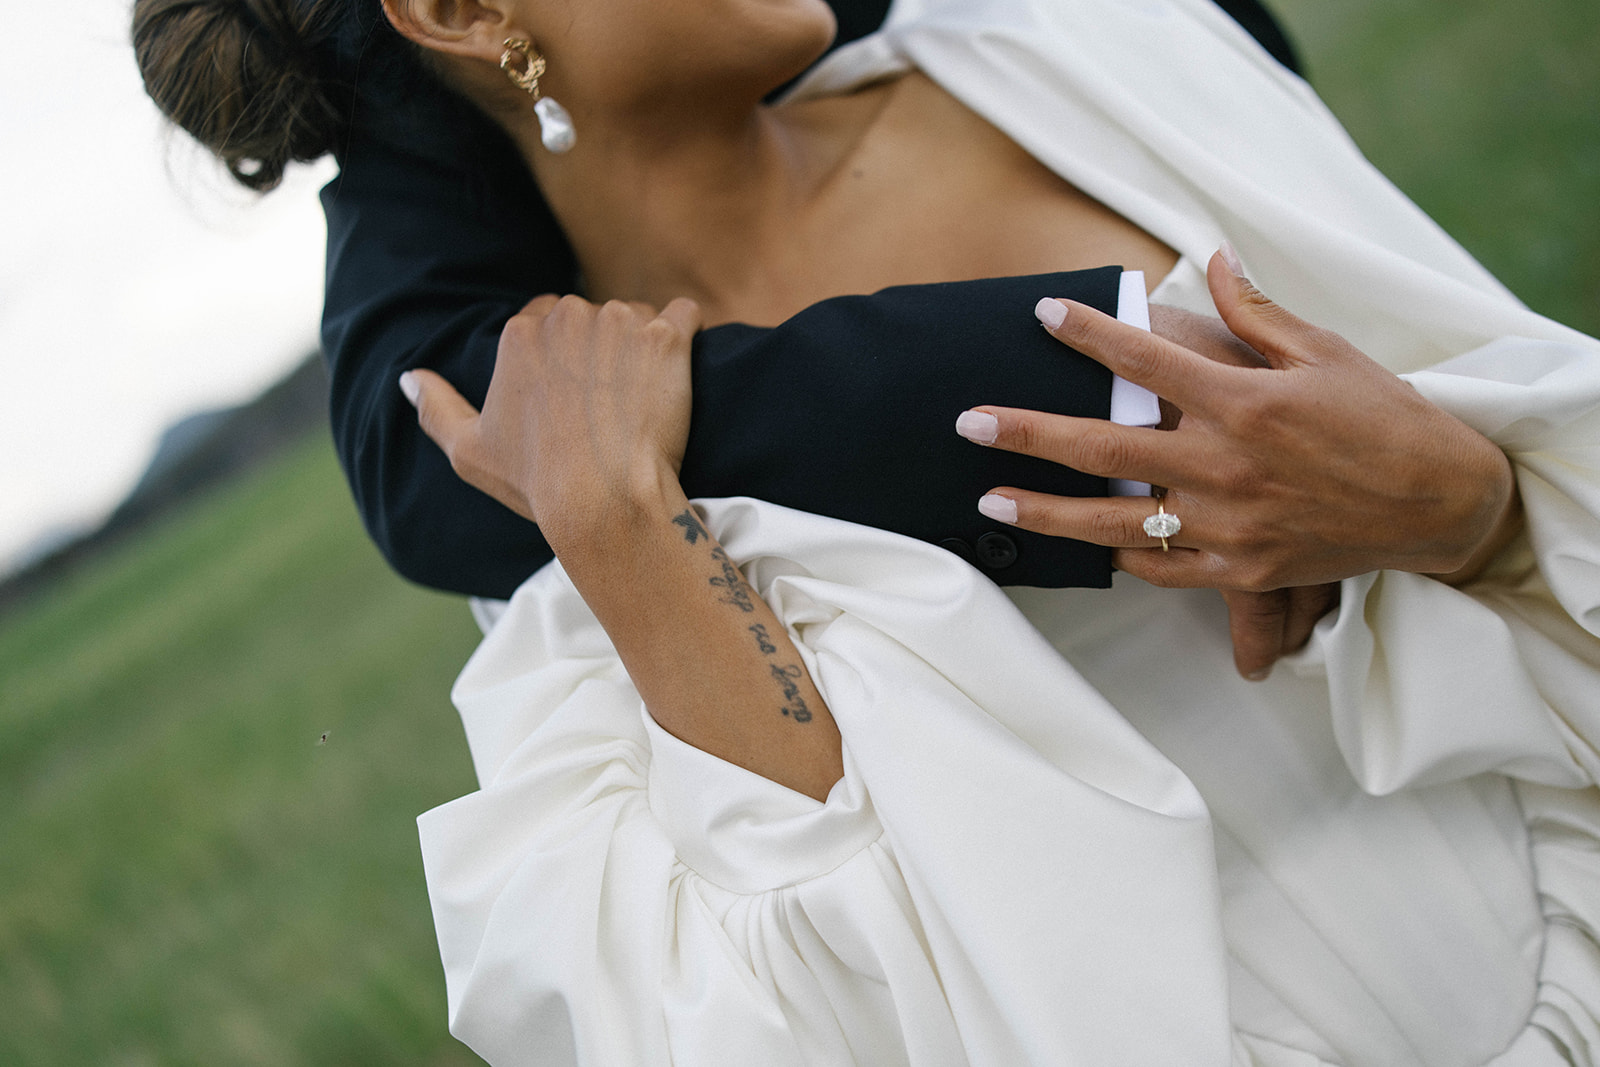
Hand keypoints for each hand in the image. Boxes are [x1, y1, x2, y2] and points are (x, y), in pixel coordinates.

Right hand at [399, 294, 702, 547]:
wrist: (606, 501)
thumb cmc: (538, 482)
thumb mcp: (470, 452)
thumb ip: (437, 407)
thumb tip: (408, 378)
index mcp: (521, 334)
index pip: (544, 319)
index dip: (562, 357)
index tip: (575, 396)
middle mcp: (569, 315)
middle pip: (592, 316)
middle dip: (602, 349)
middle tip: (609, 405)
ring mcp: (620, 322)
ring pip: (637, 316)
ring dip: (642, 348)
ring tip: (641, 401)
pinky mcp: (667, 337)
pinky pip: (685, 315)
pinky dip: (685, 335)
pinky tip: (677, 374)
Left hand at [960, 252, 1520, 670]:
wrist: (1439, 502)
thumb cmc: (1383, 415)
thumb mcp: (1324, 350)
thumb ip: (1254, 311)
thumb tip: (1212, 258)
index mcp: (1242, 400)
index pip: (1143, 359)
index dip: (1086, 332)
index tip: (1040, 313)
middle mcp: (1224, 464)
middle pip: (1102, 446)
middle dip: (1027, 432)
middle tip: (969, 422)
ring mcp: (1228, 525)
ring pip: (1113, 521)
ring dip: (1043, 513)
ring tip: (989, 502)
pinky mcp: (1242, 571)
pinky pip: (1161, 566)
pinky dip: (1119, 553)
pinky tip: (1080, 545)